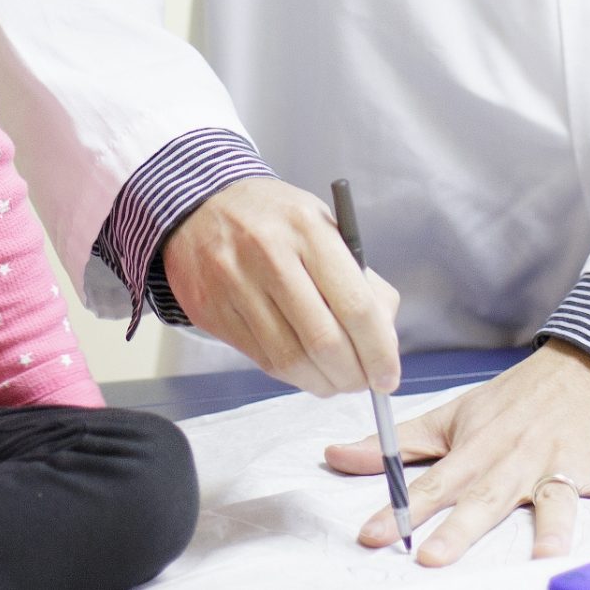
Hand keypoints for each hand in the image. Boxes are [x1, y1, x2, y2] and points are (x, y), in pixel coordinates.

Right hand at [160, 177, 401, 396]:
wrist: (201, 206)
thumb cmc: (277, 221)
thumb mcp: (326, 229)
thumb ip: (361, 282)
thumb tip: (383, 344)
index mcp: (308, 229)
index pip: (355, 306)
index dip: (378, 351)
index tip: (388, 376)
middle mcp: (269, 254)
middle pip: (323, 340)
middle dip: (353, 375)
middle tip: (365, 383)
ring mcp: (234, 284)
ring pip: (291, 359)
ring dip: (323, 383)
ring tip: (337, 381)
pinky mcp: (211, 311)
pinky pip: (262, 360)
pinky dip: (292, 375)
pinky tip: (306, 370)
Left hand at [324, 342, 589, 565]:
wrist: (583, 360)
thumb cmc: (511, 400)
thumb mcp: (450, 417)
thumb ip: (395, 445)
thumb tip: (334, 458)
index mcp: (477, 450)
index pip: (432, 483)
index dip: (400, 508)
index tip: (371, 533)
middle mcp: (517, 460)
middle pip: (485, 499)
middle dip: (460, 528)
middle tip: (434, 558)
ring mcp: (565, 462)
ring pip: (558, 498)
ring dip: (554, 523)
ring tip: (549, 553)